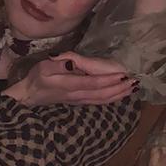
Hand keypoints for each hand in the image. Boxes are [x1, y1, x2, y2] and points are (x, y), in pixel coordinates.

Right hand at [7, 52, 137, 106]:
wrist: (30, 95)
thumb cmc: (37, 77)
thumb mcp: (43, 66)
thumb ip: (58, 64)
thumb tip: (72, 63)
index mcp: (68, 84)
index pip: (92, 83)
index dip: (108, 80)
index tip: (122, 74)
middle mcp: (76, 94)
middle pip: (101, 93)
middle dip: (119, 88)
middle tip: (134, 81)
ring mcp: (79, 100)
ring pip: (102, 100)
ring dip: (119, 94)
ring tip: (133, 88)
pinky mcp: (81, 102)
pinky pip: (99, 102)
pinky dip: (112, 99)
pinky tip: (122, 95)